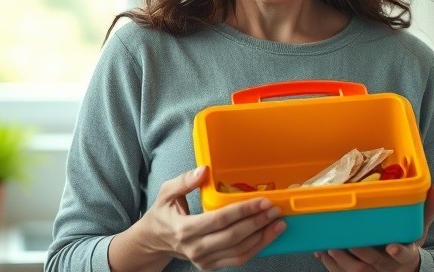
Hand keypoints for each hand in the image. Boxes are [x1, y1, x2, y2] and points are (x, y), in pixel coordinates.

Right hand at [138, 166, 285, 269]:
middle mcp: (195, 248)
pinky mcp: (210, 265)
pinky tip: (267, 236)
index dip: (243, 210)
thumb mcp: (166, 193)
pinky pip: (237, 260)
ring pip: (239, 252)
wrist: (155, 241)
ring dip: (262, 238)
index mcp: (184, 229)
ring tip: (278, 224)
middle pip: (233, 237)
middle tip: (275, 210)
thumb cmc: (162, 213)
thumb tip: (204, 170)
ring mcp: (203, 260)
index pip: (220, 220)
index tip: (262, 201)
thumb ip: (184, 181)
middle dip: (258, 223)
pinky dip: (255, 249)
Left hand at [314, 185, 433, 271]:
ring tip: (330, 247)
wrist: (402, 267)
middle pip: (374, 262)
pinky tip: (321, 251)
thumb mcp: (420, 229)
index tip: (391, 246)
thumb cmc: (408, 242)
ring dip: (341, 261)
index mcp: (405, 253)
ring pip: (356, 270)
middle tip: (349, 242)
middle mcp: (387, 265)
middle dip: (360, 253)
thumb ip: (427, 210)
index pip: (404, 255)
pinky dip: (330, 264)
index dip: (398, 252)